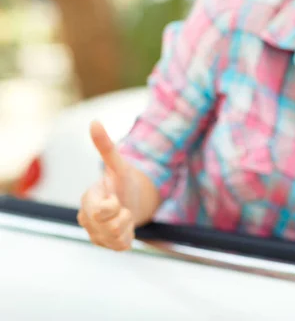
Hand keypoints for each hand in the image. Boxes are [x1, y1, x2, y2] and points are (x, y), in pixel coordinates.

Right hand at [77, 121, 135, 250]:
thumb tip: (95, 121)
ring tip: (125, 214)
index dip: (114, 205)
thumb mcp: (119, 164)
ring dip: (128, 224)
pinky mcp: (106, 246)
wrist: (135, 199)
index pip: (101, 210)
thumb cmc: (123, 181)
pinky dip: (129, 236)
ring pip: (117, 236)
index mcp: (87, 199)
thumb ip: (106, 146)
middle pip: (110, 225)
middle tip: (123, 206)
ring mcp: (95, 234)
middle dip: (124, 215)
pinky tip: (126, 226)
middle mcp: (86, 219)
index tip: (116, 198)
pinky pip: (122, 246)